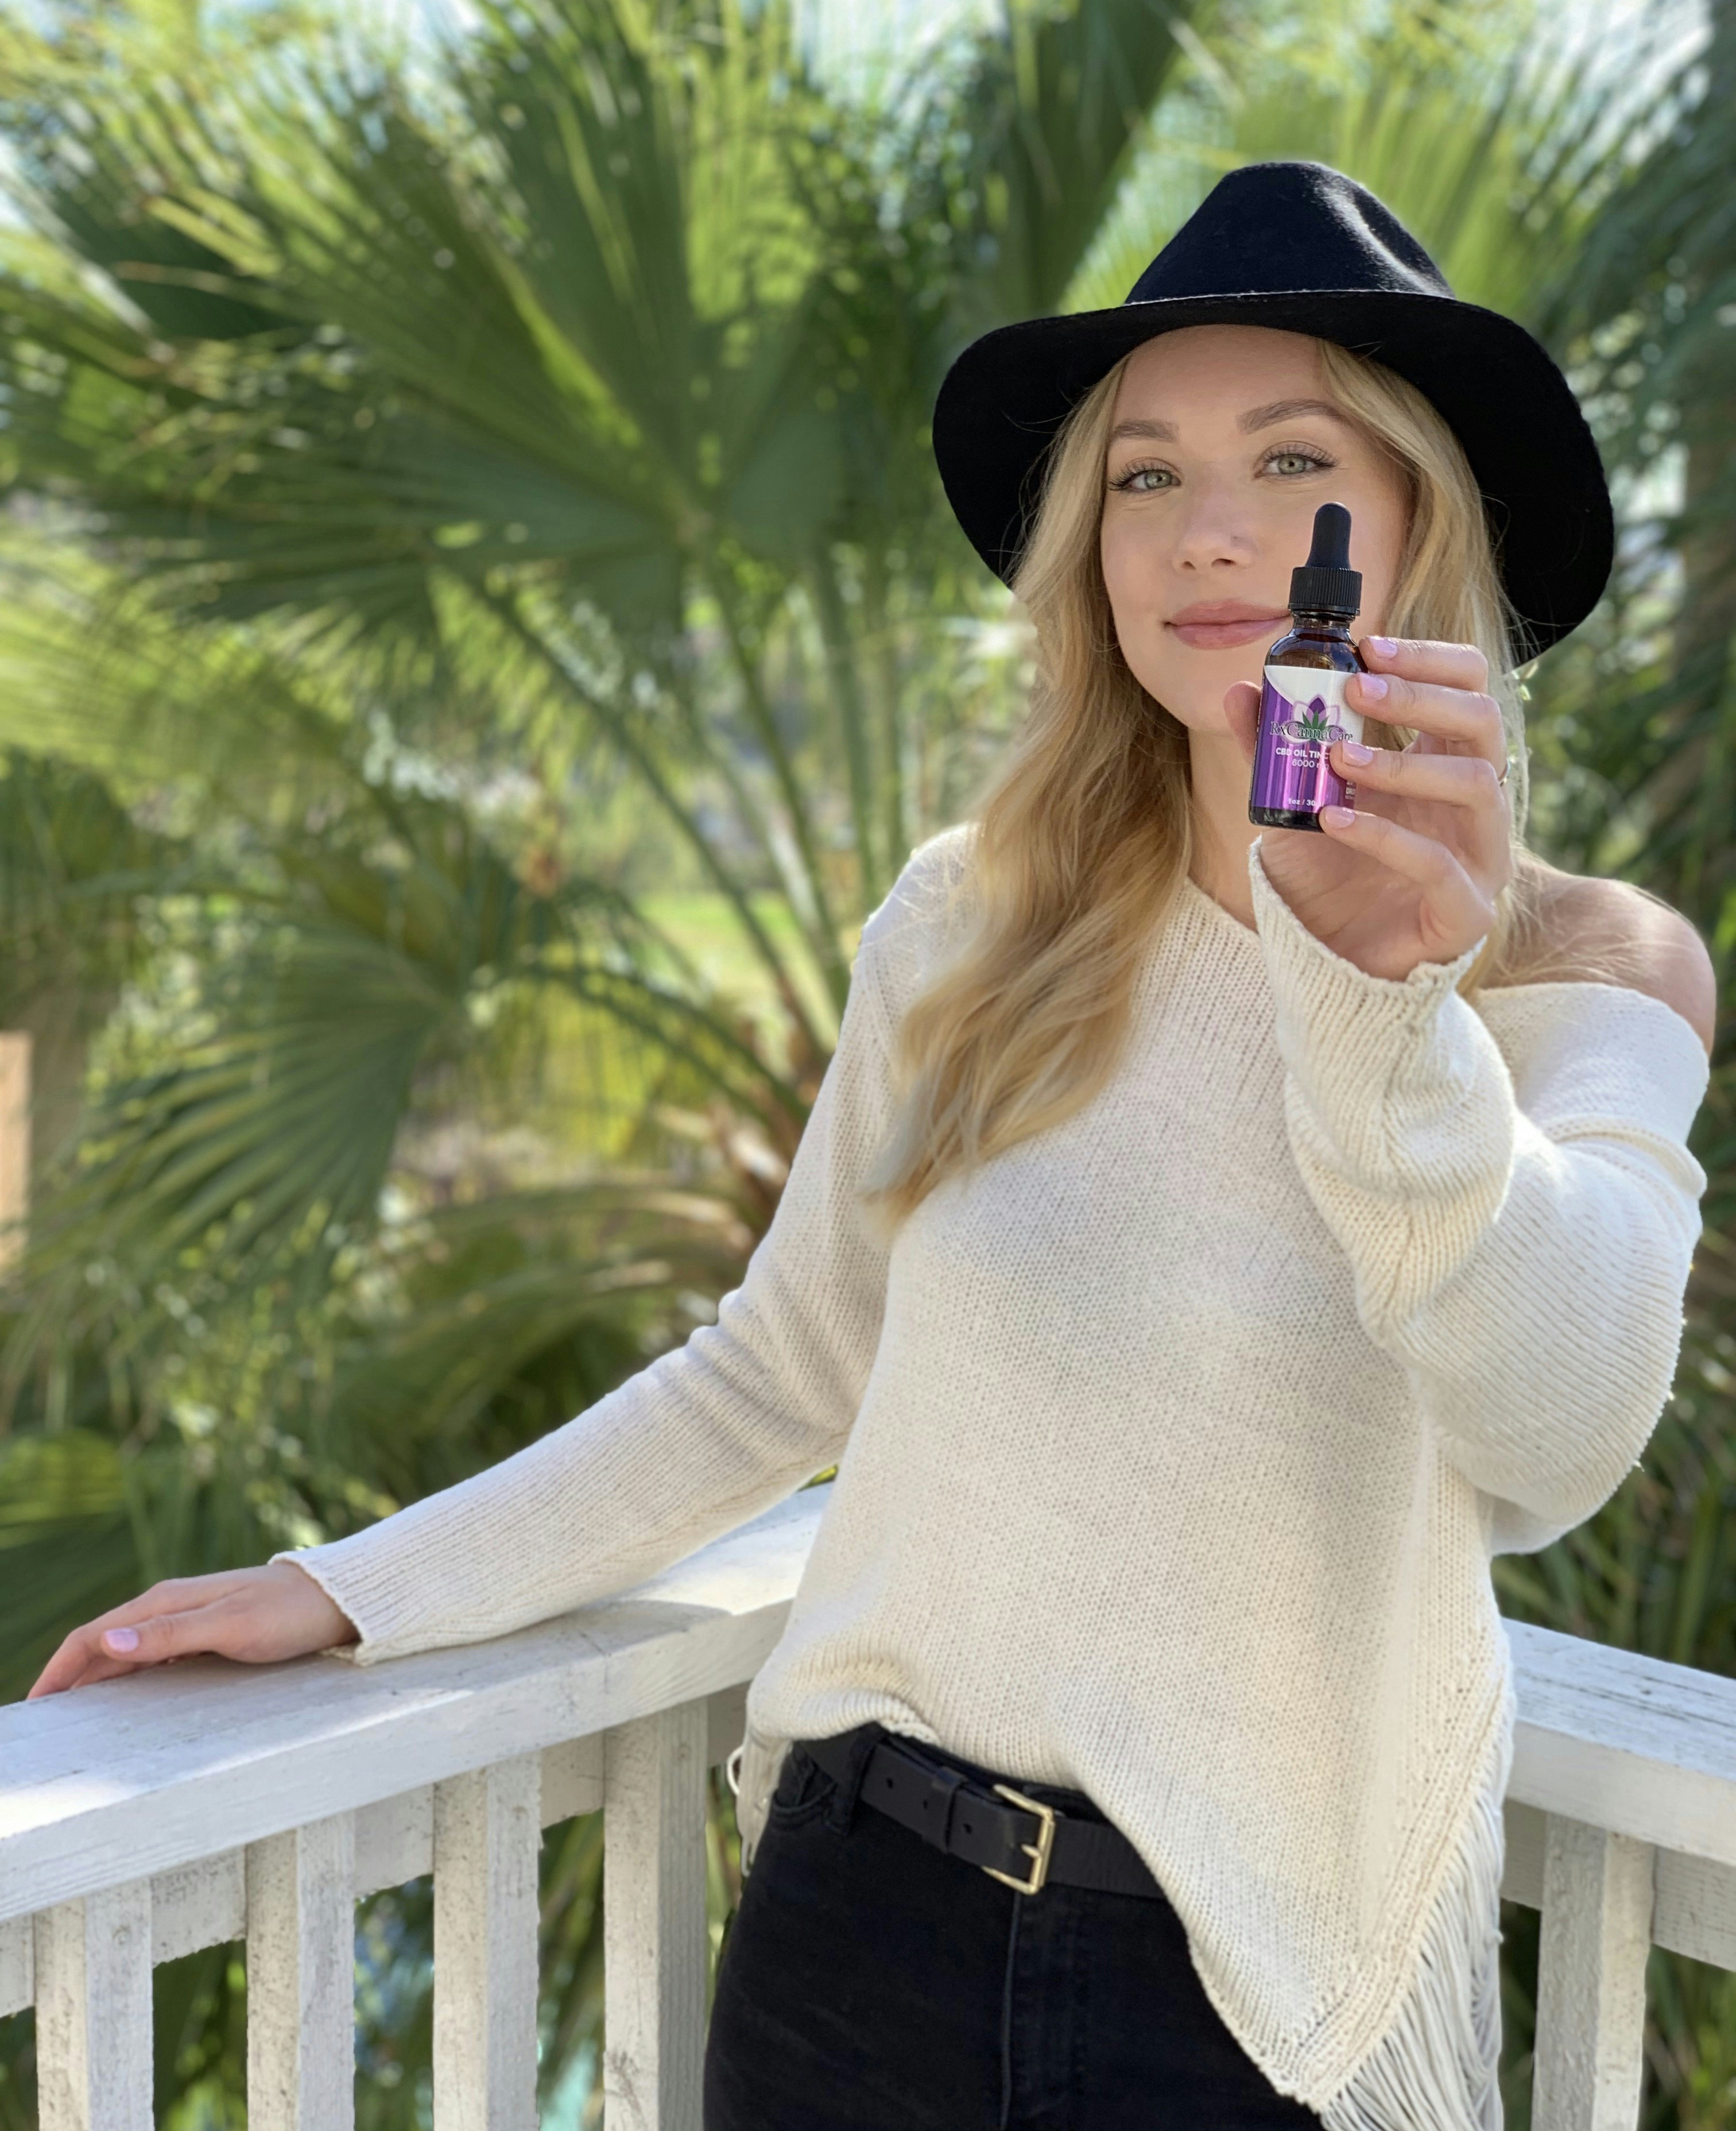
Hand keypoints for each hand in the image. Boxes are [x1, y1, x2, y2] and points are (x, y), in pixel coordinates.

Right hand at [24, 1560, 359, 1698]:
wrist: (338, 1600)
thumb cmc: (289, 1612)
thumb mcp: (230, 1626)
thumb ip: (171, 1634)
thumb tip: (108, 1644)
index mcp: (165, 1602)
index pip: (93, 1635)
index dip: (58, 1668)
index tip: (35, 1706)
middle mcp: (170, 1608)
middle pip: (103, 1646)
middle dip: (69, 1679)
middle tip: (45, 1723)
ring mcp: (189, 1621)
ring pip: (127, 1654)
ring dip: (96, 1681)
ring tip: (73, 1719)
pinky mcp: (208, 1635)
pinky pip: (153, 1660)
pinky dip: (128, 1679)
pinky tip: (125, 1703)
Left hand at [1225, 635, 1512, 980]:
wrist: (1328, 960)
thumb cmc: (1325, 874)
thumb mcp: (1291, 803)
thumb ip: (1271, 749)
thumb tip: (1239, 690)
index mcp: (1445, 763)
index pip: (1467, 687)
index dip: (1429, 660)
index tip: (1368, 647)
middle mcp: (1475, 803)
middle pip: (1483, 722)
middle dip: (1421, 696)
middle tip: (1358, 688)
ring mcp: (1481, 857)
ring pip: (1477, 785)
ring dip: (1404, 763)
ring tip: (1339, 758)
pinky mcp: (1467, 912)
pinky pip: (1439, 865)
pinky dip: (1384, 837)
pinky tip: (1334, 821)